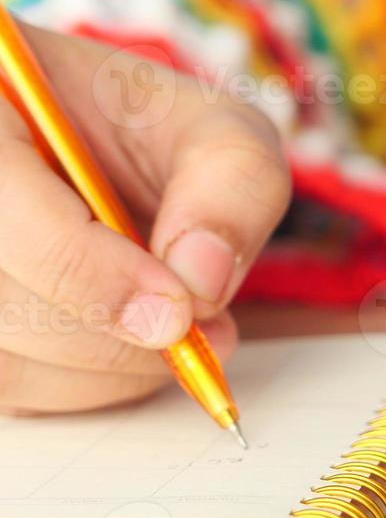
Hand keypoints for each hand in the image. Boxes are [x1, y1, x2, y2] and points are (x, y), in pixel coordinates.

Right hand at [0, 23, 289, 413]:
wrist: (85, 150)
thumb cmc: (142, 131)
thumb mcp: (210, 128)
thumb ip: (231, 182)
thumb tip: (202, 282)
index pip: (5, 215)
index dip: (91, 274)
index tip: (178, 309)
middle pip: (3, 304)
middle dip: (113, 331)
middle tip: (197, 328)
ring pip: (8, 363)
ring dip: (104, 368)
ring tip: (171, 329)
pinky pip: (15, 389)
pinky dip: (83, 383)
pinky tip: (124, 344)